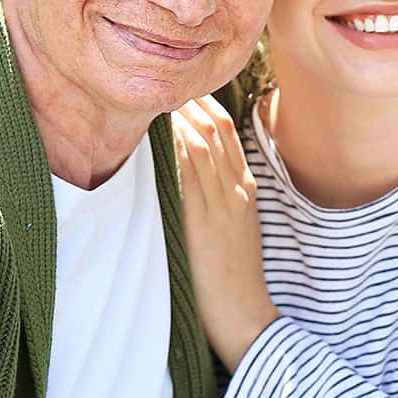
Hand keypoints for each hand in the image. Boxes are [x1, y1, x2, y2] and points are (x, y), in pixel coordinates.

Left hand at [172, 95, 280, 370]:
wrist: (242, 313)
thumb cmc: (231, 275)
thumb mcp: (235, 228)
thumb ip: (218, 198)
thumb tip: (188, 172)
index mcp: (246, 188)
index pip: (226, 131)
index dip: (202, 104)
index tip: (176, 91)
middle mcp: (238, 188)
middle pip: (215, 128)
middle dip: (187, 102)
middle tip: (158, 84)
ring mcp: (223, 202)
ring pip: (203, 143)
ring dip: (178, 117)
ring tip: (151, 99)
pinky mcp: (206, 219)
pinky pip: (191, 172)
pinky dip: (177, 146)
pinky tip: (158, 133)